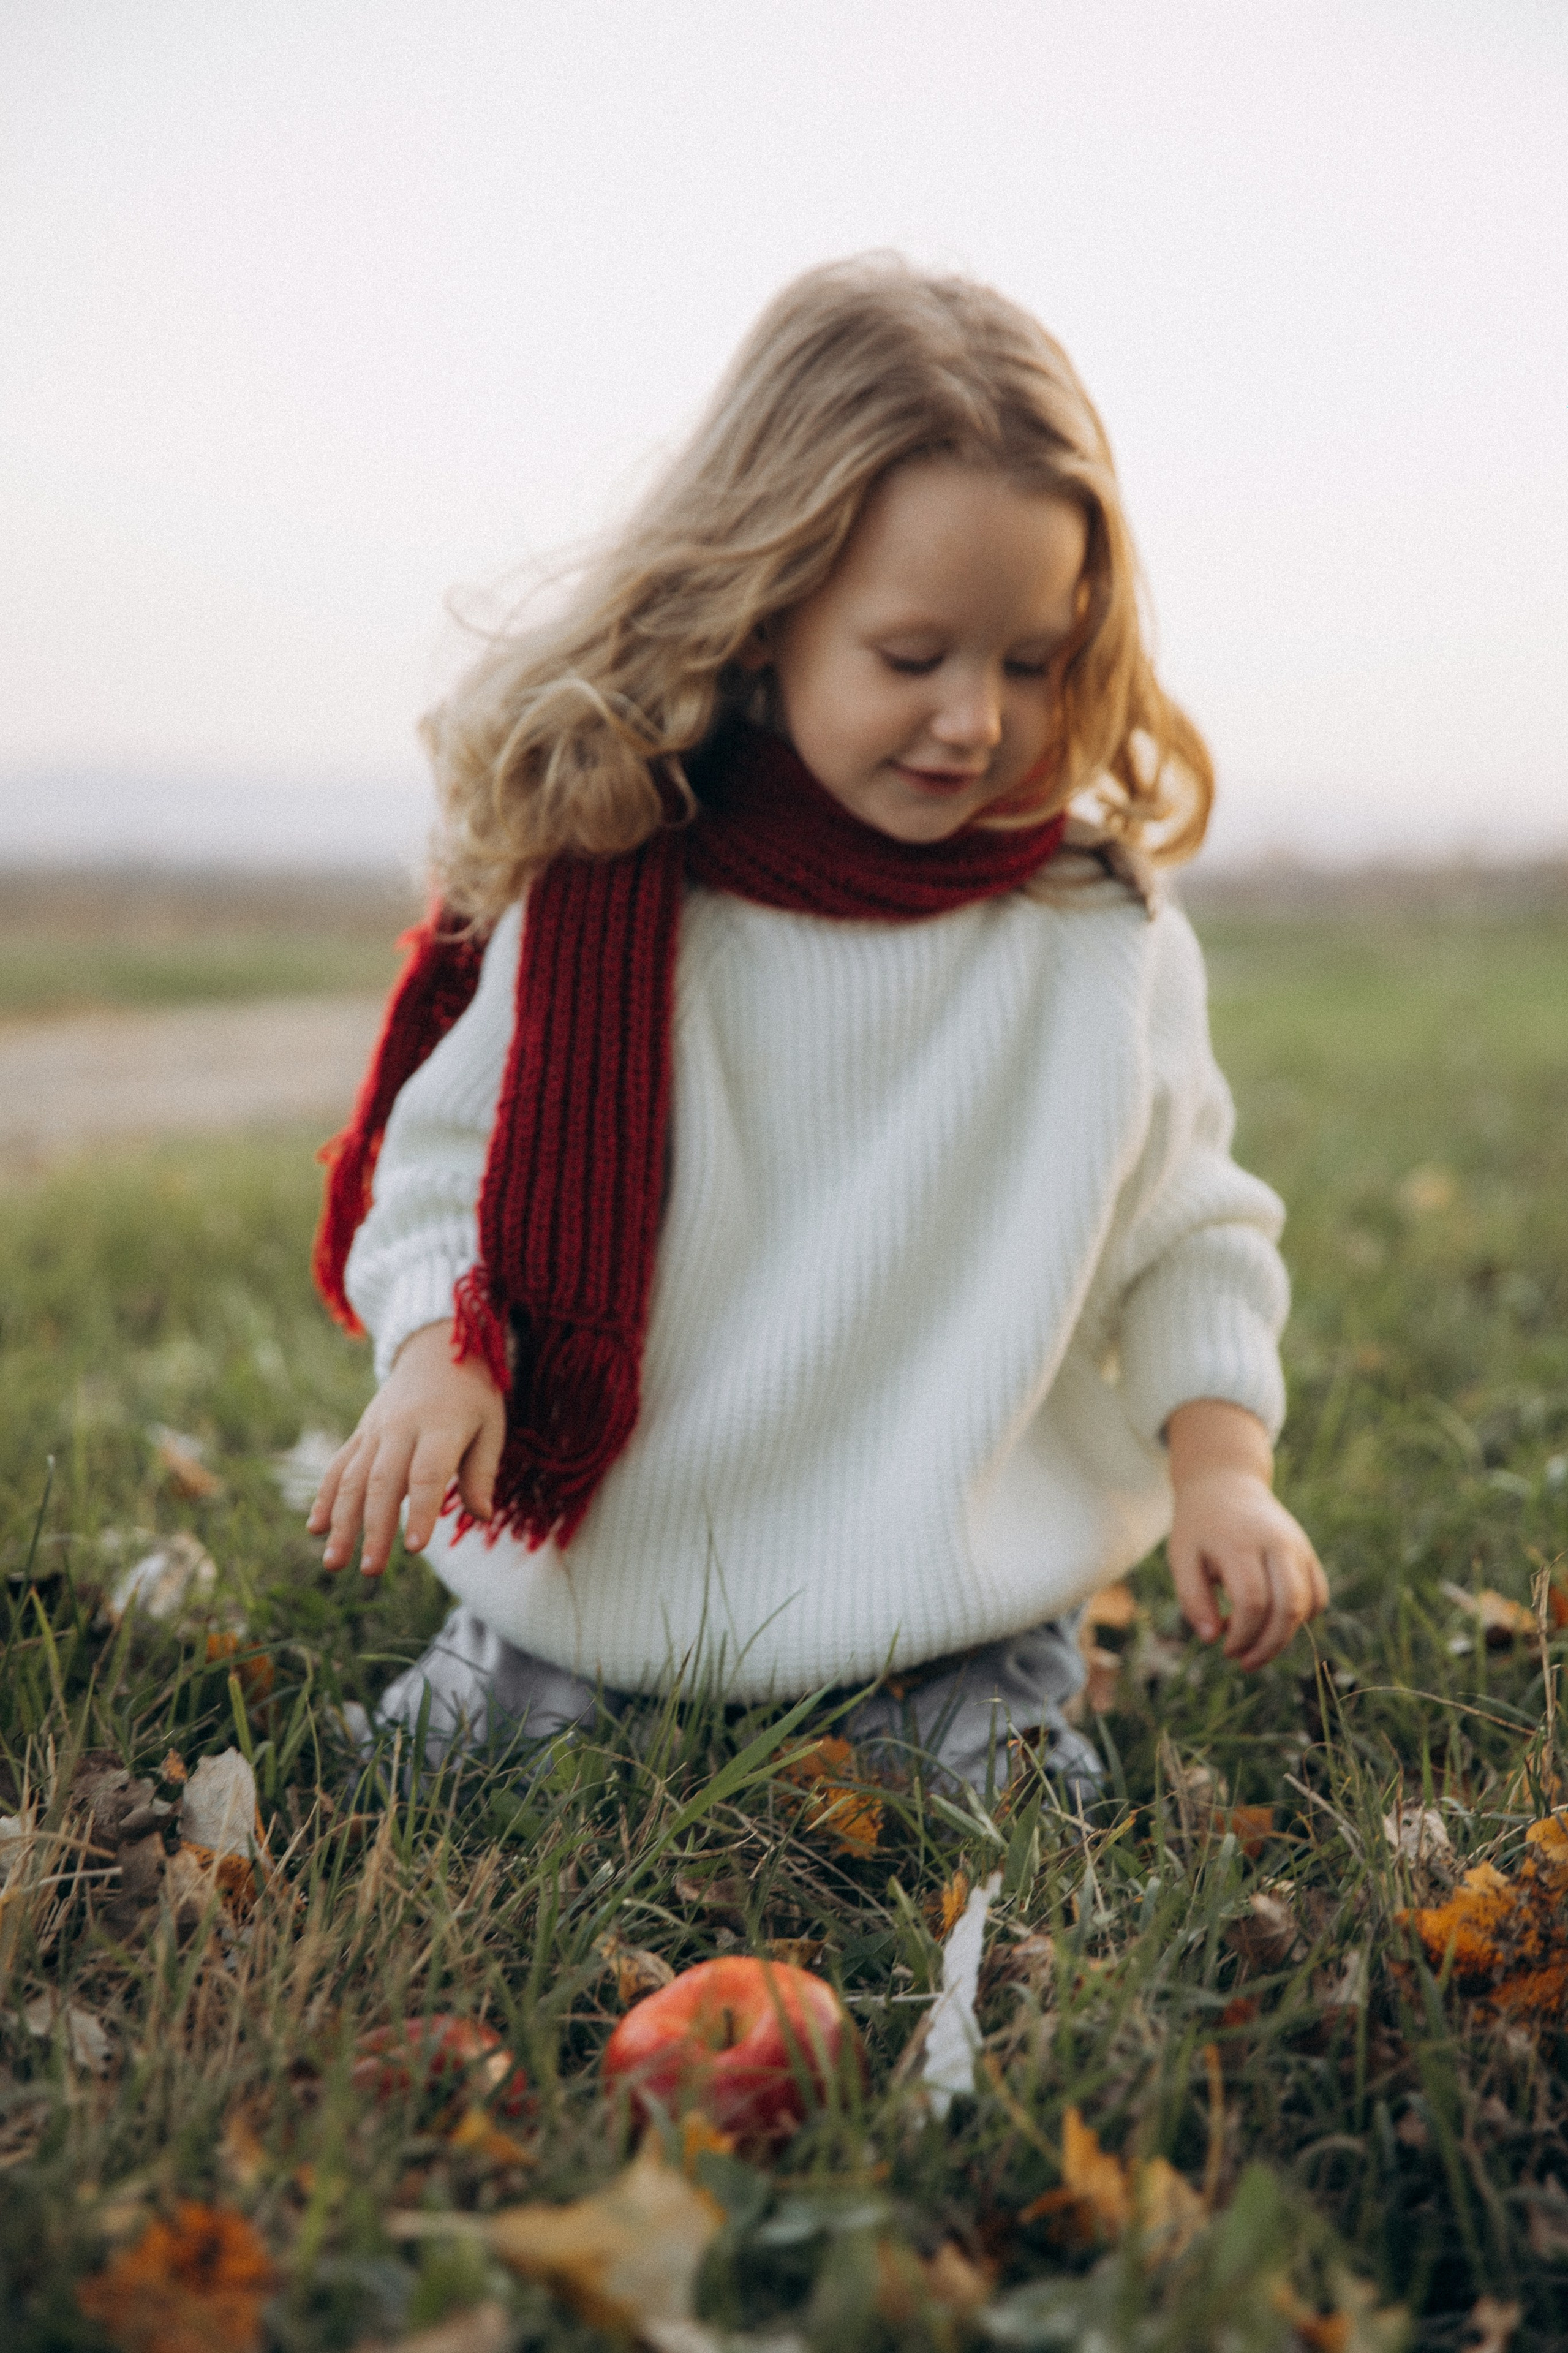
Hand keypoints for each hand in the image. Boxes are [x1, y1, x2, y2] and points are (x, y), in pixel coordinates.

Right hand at [307, 1319, 505, 1576]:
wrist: (436, 1349)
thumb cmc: (474, 1396)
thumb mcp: (491, 1426)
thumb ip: (482, 1471)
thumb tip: (483, 1517)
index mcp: (440, 1426)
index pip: (427, 1473)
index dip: (420, 1510)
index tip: (415, 1549)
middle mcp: (401, 1427)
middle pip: (383, 1482)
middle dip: (374, 1529)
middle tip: (371, 1571)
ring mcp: (375, 1429)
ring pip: (353, 1478)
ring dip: (341, 1522)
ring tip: (334, 1564)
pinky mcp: (361, 1432)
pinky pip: (338, 1466)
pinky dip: (325, 1498)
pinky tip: (316, 1529)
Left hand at [1165, 1399, 1326, 1670]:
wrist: (1225, 1485)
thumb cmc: (1199, 1527)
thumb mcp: (1181, 1558)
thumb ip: (1192, 1599)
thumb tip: (1211, 1639)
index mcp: (1240, 1543)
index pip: (1252, 1601)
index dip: (1242, 1635)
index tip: (1225, 1650)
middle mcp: (1276, 1543)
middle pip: (1288, 1606)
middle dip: (1268, 1646)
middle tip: (1244, 1662)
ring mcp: (1297, 1547)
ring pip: (1307, 1604)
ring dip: (1285, 1636)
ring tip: (1255, 1643)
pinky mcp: (1308, 1553)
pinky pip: (1318, 1595)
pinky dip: (1302, 1617)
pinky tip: (1273, 1621)